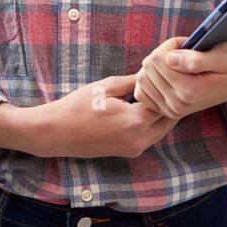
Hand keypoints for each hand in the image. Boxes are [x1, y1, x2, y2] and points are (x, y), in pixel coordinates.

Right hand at [36, 75, 178, 158]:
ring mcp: (135, 148)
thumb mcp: (106, 87)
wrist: (57, 133)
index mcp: (136, 121)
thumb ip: (133, 81)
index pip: (166, 102)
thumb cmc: (78, 107)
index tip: (165, 74)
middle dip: (170, 102)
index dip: (166, 87)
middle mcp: (140, 139)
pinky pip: (151, 136)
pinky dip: (153, 123)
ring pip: (162, 129)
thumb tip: (151, 74)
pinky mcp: (129, 152)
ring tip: (155, 93)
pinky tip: (143, 107)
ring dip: (162, 113)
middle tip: (167, 84)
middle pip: (170, 119)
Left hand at [133, 36, 226, 119]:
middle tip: (182, 53)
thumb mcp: (222, 55)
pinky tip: (164, 75)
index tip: (185, 45)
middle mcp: (178, 104)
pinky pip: (141, 93)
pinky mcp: (166, 112)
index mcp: (191, 90)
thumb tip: (169, 59)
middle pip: (148, 67)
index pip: (157, 59)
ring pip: (142, 78)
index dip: (170, 45)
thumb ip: (195, 59)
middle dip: (162, 54)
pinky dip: (148, 80)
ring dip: (155, 66)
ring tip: (175, 64)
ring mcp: (171, 110)